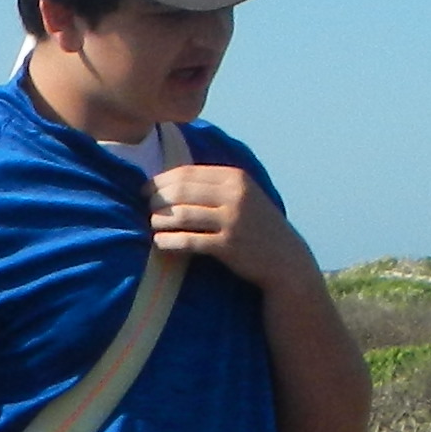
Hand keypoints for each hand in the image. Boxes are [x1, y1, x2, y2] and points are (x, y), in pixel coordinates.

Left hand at [144, 164, 301, 292]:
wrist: (285, 258)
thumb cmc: (256, 224)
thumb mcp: (243, 195)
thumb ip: (214, 184)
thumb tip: (168, 179)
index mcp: (235, 178)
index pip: (186, 173)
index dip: (160, 181)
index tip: (145, 189)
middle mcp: (234, 196)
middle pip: (180, 192)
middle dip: (157, 199)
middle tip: (147, 208)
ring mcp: (232, 221)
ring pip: (181, 215)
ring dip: (159, 220)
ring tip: (152, 224)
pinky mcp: (228, 246)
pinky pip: (188, 241)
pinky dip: (169, 241)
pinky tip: (160, 242)